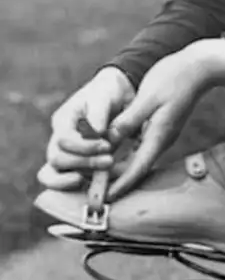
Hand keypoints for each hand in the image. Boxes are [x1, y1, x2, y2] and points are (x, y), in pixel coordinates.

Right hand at [39, 67, 135, 190]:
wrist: (115, 96)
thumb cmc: (108, 94)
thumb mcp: (105, 97)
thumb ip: (99, 114)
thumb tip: (95, 133)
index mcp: (64, 120)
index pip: (63, 140)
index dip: (84, 147)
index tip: (106, 145)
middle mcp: (60, 138)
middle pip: (57, 159)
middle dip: (83, 163)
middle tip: (110, 161)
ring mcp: (65, 152)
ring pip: (54, 173)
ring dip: (80, 175)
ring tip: (104, 172)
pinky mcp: (75, 162)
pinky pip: (62, 180)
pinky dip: (74, 186)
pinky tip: (95, 185)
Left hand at [108, 39, 224, 195]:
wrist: (199, 69)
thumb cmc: (173, 78)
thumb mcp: (147, 98)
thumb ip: (128, 120)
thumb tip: (108, 139)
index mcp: (159, 134)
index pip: (138, 167)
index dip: (121, 184)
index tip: (106, 198)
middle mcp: (161, 139)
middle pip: (136, 166)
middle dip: (116, 180)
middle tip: (95, 191)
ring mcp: (161, 133)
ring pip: (137, 157)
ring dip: (119, 168)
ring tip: (98, 177)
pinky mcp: (160, 126)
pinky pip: (139, 146)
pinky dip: (124, 152)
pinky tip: (111, 153)